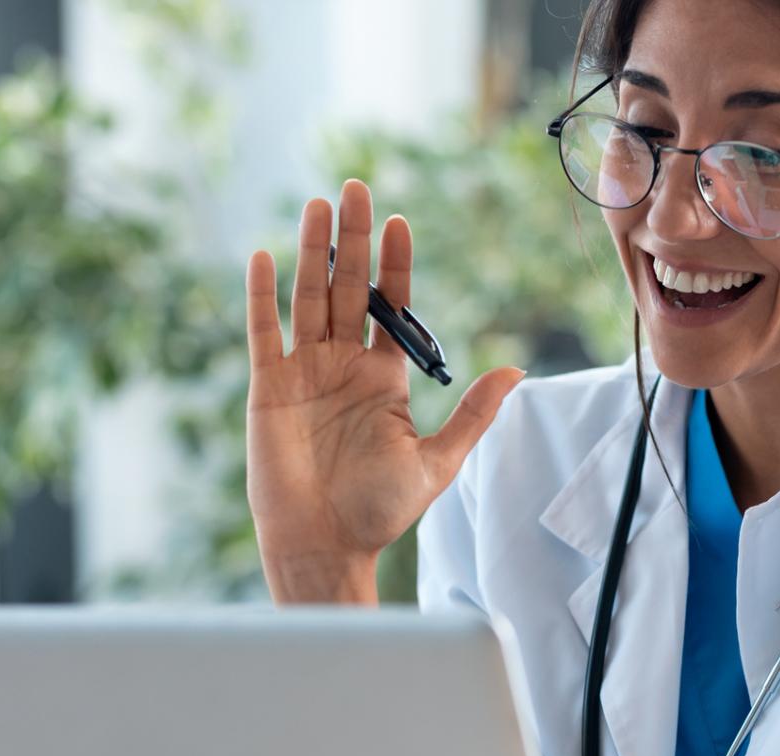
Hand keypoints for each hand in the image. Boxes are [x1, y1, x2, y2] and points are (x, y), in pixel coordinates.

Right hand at [244, 179, 524, 603]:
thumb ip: (472, 413)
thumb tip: (516, 371)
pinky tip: (265, 256)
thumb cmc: (379, 511)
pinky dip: (262, 295)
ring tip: (318, 205)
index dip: (395, 264)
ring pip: (307, 298)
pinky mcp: (268, 388)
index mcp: (383, 378)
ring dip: (311, 251)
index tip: (400, 222)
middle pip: (347, 287)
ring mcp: (303, 373)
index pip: (390, 307)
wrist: (325, 545)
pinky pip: (263, 332)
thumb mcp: (438, 461)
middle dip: (353, 238)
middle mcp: (342, 365)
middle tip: (356, 187)